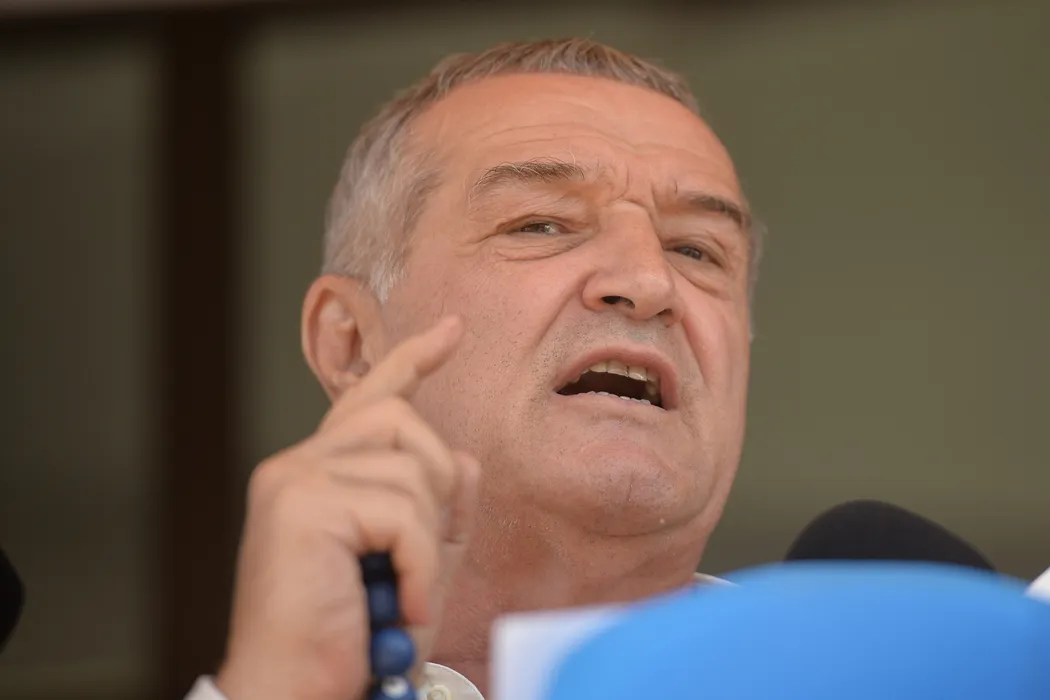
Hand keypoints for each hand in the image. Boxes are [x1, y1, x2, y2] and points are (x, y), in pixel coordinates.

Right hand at [215, 316, 479, 699]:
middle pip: (400, 419)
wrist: (301, 697)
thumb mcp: (418, 567)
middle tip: (418, 557)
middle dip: (434, 484)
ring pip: (407, 466)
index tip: (452, 330)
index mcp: (320, 476)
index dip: (412, 359)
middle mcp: (297, 467)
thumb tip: (462, 458)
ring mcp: (293, 480)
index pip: (369, 399)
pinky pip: (401, 509)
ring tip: (404, 593)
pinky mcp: (300, 504)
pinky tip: (403, 603)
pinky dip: (419, 562)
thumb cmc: (357, 641)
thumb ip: (439, 511)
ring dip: (425, 538)